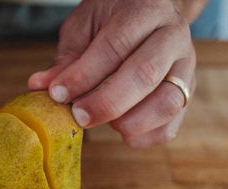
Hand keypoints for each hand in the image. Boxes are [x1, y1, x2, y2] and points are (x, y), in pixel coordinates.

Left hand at [29, 0, 199, 146]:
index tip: (58, 93)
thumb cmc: (111, 21)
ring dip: (130, 122)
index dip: (85, 74)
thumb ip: (67, 58)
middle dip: (106, 102)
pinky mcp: (188, 91)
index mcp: (145, 11)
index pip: (116, 46)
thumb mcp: (84, 27)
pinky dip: (146, 137)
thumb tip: (39, 86)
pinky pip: (173, 123)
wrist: (146, 12)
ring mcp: (186, 65)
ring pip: (167, 102)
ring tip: (102, 122)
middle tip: (78, 117)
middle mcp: (172, 36)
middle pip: (145, 75)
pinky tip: (122, 134)